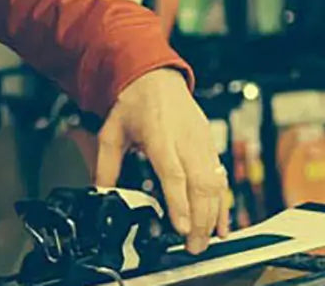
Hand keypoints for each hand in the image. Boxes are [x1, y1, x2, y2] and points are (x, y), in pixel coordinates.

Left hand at [92, 68, 232, 253]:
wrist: (156, 77)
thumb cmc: (134, 103)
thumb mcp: (111, 131)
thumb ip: (106, 164)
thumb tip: (101, 192)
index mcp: (159, 134)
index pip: (174, 173)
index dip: (179, 203)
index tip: (182, 227)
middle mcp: (185, 139)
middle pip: (200, 184)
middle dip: (200, 219)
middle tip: (193, 247)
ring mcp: (202, 142)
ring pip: (215, 183)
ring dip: (213, 216)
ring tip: (205, 242)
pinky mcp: (210, 145)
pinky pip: (221, 178)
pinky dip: (223, 203)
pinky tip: (220, 223)